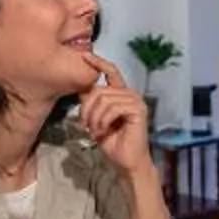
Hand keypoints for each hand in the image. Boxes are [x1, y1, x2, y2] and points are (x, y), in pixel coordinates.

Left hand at [74, 54, 152, 173]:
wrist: (126, 162)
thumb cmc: (113, 142)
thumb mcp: (96, 118)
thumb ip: (91, 103)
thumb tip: (80, 87)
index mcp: (121, 93)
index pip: (110, 71)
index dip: (98, 62)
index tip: (84, 56)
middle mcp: (130, 94)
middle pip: (100, 89)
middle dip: (87, 108)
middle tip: (84, 125)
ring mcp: (136, 101)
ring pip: (104, 99)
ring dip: (94, 118)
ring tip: (94, 131)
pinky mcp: (138, 110)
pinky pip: (113, 108)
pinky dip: (103, 121)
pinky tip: (103, 131)